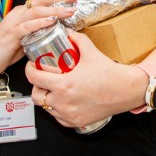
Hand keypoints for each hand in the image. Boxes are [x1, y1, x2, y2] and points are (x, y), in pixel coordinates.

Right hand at [0, 0, 78, 77]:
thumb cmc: (3, 50)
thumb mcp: (25, 39)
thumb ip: (37, 33)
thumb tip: (55, 32)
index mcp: (22, 13)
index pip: (43, 1)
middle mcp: (18, 14)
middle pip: (42, 1)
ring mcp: (14, 23)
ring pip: (36, 11)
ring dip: (54, 9)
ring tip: (69, 9)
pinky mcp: (11, 34)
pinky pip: (27, 26)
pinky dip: (40, 23)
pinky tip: (51, 21)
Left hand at [26, 31, 142, 127]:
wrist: (126, 90)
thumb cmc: (109, 73)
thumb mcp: (90, 51)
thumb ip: (76, 39)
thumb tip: (67, 33)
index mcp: (63, 85)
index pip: (34, 79)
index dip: (29, 70)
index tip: (32, 66)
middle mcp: (63, 102)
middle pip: (36, 96)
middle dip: (36, 86)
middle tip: (43, 79)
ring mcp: (68, 114)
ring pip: (46, 108)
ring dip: (47, 98)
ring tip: (54, 89)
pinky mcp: (75, 122)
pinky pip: (58, 117)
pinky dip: (57, 109)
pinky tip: (64, 100)